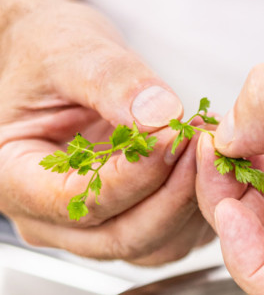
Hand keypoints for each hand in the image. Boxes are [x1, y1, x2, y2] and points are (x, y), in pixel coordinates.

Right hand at [0, 0, 211, 263]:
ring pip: (156, 244)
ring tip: (213, 147)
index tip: (175, 137)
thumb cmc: (47, 52)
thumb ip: (112, 80)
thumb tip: (160, 114)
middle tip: (206, 144)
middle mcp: (50, 220)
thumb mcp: (70, 50)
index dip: (134, 175)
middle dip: (174, 193)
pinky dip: (201, 201)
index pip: (79, 201)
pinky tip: (213, 160)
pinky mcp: (132, 224)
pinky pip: (175, 234)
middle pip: (123, 235)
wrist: (62, 62)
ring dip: (194, 200)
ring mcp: (92, 230)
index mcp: (13, 178)